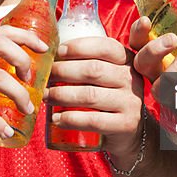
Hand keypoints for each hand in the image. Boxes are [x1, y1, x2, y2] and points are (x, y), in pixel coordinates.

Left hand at [45, 36, 143, 160]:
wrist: (129, 130)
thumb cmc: (107, 95)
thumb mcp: (106, 73)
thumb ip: (87, 59)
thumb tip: (48, 52)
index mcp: (126, 60)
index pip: (104, 47)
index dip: (79, 47)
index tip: (58, 52)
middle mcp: (131, 78)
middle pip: (93, 70)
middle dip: (63, 71)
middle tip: (45, 77)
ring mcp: (131, 102)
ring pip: (90, 95)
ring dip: (61, 95)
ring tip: (46, 97)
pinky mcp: (126, 125)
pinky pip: (93, 120)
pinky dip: (71, 119)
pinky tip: (56, 118)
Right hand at [128, 16, 176, 110]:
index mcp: (157, 55)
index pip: (138, 42)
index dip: (138, 31)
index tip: (146, 20)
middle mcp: (157, 74)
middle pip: (143, 63)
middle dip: (153, 49)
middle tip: (172, 39)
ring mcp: (169, 95)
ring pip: (160, 88)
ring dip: (171, 74)